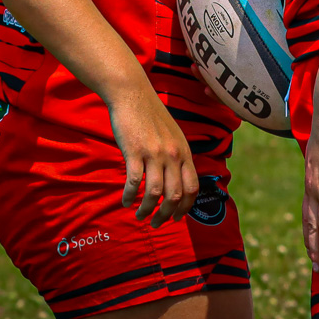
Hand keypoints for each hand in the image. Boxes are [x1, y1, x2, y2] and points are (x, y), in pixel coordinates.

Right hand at [105, 84, 198, 225]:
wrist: (132, 94)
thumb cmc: (151, 115)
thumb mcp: (173, 135)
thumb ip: (178, 156)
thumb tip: (177, 180)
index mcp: (185, 152)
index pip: (193, 188)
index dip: (186, 208)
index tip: (176, 218)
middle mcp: (173, 155)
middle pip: (175, 195)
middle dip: (165, 215)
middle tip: (156, 224)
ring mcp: (154, 153)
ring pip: (154, 193)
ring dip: (147, 210)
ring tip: (139, 215)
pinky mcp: (134, 151)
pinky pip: (133, 182)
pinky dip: (129, 196)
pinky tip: (125, 201)